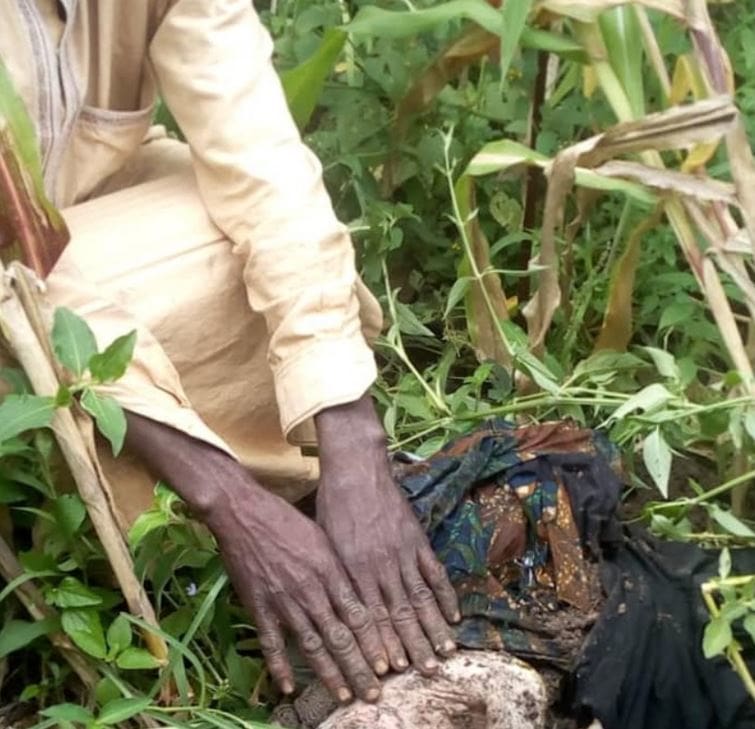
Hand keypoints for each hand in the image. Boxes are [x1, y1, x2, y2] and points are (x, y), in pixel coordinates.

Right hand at [124, 413, 387, 702]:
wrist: (243, 512)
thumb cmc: (288, 518)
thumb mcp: (322, 535)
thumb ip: (340, 565)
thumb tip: (361, 588)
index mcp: (330, 569)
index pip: (358, 614)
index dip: (374, 642)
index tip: (387, 665)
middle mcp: (311, 589)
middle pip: (340, 636)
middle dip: (358, 667)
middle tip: (374, 693)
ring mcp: (284, 600)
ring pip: (311, 645)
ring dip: (328, 673)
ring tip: (343, 696)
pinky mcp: (258, 606)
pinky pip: (270, 642)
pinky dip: (279, 666)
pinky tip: (287, 687)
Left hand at [315, 395, 459, 675]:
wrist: (356, 469)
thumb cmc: (333, 506)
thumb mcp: (326, 544)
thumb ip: (337, 577)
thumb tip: (340, 611)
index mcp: (354, 569)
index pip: (371, 616)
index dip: (381, 644)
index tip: (390, 669)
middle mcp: (381, 566)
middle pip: (399, 614)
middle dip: (413, 646)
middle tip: (425, 673)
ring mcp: (403, 552)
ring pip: (421, 598)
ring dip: (433, 628)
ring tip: (445, 653)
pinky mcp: (417, 539)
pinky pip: (435, 572)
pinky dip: (445, 595)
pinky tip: (453, 615)